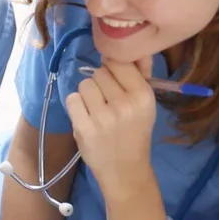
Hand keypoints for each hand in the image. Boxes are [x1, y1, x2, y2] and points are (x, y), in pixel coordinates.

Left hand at [67, 59, 159, 194]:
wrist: (126, 171)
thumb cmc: (135, 133)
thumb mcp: (146, 104)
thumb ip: (141, 74)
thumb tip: (137, 48)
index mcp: (143, 95)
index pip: (119, 62)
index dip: (113, 70)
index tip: (115, 83)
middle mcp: (125, 104)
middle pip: (99, 72)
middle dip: (100, 84)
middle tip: (107, 103)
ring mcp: (104, 117)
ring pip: (85, 84)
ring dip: (87, 95)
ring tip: (96, 110)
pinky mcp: (85, 128)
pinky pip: (72, 99)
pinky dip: (76, 106)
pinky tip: (86, 117)